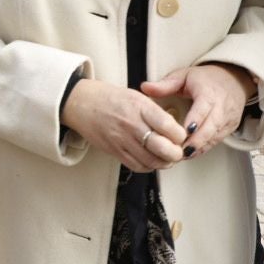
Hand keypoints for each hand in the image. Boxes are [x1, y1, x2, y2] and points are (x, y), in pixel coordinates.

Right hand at [61, 79, 186, 171]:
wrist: (81, 103)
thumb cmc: (110, 98)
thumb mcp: (137, 96)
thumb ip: (155, 112)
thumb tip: (175, 129)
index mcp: (140, 107)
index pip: (169, 127)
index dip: (181, 135)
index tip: (182, 135)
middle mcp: (132, 125)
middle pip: (163, 148)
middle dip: (176, 154)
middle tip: (178, 151)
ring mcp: (122, 140)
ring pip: (152, 161)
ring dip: (164, 163)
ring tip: (167, 158)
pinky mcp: (115, 151)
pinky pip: (137, 166)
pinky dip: (149, 167)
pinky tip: (152, 161)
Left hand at [142, 63, 254, 158]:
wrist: (232, 80)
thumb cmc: (204, 79)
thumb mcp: (184, 76)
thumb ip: (166, 84)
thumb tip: (145, 88)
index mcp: (209, 91)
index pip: (204, 107)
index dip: (195, 120)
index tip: (184, 132)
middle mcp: (222, 106)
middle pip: (211, 126)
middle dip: (196, 140)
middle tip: (179, 151)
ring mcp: (228, 118)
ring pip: (215, 136)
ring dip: (198, 147)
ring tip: (181, 155)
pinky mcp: (230, 128)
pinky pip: (217, 140)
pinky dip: (203, 147)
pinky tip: (190, 153)